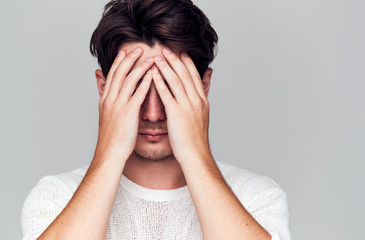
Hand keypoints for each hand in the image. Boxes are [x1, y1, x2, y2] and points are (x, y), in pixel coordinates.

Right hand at [95, 48, 153, 161]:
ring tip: (150, 58)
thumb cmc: (113, 139)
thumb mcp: (109, 118)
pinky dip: (145, 82)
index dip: (119, 62)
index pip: (112, 75)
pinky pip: (137, 94)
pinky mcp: (128, 113)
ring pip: (128, 80)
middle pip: (119, 73)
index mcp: (105, 100)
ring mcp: (118, 105)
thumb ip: (111, 104)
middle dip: (128, 59)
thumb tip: (114, 97)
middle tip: (137, 48)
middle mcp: (109, 100)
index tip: (125, 52)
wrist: (110, 153)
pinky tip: (153, 75)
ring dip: (140, 67)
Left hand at [152, 48, 210, 163]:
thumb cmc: (195, 141)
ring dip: (166, 67)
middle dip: (175, 60)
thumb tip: (196, 99)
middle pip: (185, 75)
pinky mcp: (177, 113)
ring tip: (157, 57)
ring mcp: (187, 106)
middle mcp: (197, 101)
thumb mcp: (201, 119)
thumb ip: (198, 105)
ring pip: (176, 81)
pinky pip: (167, 94)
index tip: (181, 53)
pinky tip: (153, 74)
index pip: (195, 77)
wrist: (195, 154)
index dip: (187, 63)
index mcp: (203, 101)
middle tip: (166, 49)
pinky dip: (160, 82)